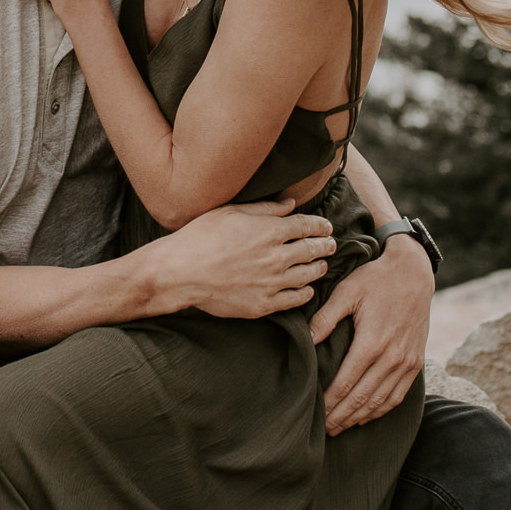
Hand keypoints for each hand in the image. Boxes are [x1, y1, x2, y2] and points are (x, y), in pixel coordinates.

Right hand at [150, 201, 336, 319]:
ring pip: (307, 275)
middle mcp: (276, 257)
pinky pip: (293, 300)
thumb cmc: (200, 237)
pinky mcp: (263, 304)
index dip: (320, 225)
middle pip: (311, 250)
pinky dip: (304, 293)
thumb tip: (291, 205)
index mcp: (269, 231)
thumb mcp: (231, 213)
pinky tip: (307, 290)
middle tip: (331, 244)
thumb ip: (265, 209)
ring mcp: (271, 283)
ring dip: (318, 268)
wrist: (180, 273)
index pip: (306, 226)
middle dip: (325, 246)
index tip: (326, 226)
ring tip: (321, 265)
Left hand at [311, 235, 432, 434]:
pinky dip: (381, 410)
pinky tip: (365, 416)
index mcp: (372, 342)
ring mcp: (407, 362)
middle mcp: (392, 357)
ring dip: (358, 417)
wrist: (414, 273)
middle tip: (322, 429)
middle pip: (362, 398)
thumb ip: (325, 317)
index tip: (314, 413)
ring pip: (380, 401)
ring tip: (339, 427)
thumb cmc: (376, 279)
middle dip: (340, 416)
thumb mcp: (347, 291)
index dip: (329, 402)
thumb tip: (306, 341)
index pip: (345, 383)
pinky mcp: (416, 362)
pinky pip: (398, 395)